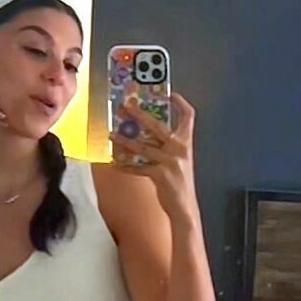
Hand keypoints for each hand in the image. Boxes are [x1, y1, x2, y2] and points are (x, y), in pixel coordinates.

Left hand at [112, 94, 197, 221]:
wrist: (184, 206)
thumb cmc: (179, 182)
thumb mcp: (179, 160)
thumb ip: (166, 146)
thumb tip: (144, 133)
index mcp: (186, 143)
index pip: (188, 117)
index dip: (181, 104)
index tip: (171, 94)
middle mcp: (179, 149)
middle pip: (158, 125)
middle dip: (140, 114)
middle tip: (126, 106)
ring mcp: (170, 162)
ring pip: (142, 146)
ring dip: (125, 140)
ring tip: (112, 135)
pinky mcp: (160, 175)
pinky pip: (138, 167)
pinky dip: (125, 165)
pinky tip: (115, 162)